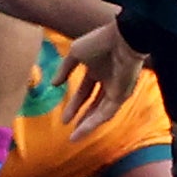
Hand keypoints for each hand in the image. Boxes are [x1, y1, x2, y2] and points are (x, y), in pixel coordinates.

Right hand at [61, 22, 142, 139]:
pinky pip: (106, 113)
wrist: (122, 39)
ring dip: (86, 125)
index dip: (73, 104)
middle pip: (92, 104)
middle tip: (69, 129)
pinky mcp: (122, 96)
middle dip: (80, 117)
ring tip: (74, 137)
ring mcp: (115, 90)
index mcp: (96, 70)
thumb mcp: (75, 53)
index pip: (84, 91)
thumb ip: (64, 70)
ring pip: (99, 112)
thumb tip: (53, 84)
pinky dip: (94, 122)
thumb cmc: (99, 42)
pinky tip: (81, 130)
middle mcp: (106, 82)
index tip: (63, 118)